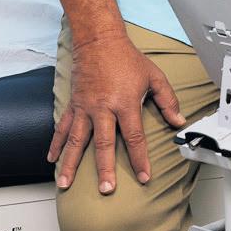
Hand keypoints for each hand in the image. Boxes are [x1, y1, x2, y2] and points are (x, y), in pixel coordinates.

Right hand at [49, 33, 185, 193]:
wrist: (99, 40)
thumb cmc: (127, 58)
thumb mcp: (154, 77)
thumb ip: (168, 101)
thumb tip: (179, 121)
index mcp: (125, 103)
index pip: (134, 137)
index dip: (140, 159)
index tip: (143, 176)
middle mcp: (103, 108)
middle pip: (104, 144)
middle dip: (105, 169)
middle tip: (106, 189)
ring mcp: (85, 108)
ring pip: (77, 141)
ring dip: (70, 163)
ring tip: (65, 184)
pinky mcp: (73, 104)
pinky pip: (63, 127)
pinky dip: (56, 144)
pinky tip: (51, 159)